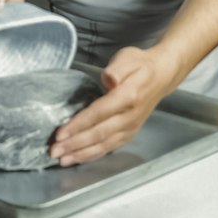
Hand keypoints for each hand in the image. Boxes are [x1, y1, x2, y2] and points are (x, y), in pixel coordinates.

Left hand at [50, 45, 180, 165]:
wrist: (163, 76)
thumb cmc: (141, 65)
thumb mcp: (129, 58)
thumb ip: (117, 68)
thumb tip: (109, 79)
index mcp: (129, 96)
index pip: (99, 113)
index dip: (78, 125)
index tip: (60, 133)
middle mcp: (130, 116)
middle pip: (99, 133)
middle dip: (74, 144)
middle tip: (54, 151)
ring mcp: (131, 127)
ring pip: (104, 145)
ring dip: (81, 154)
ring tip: (62, 159)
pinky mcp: (130, 133)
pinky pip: (109, 147)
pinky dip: (93, 155)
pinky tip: (79, 158)